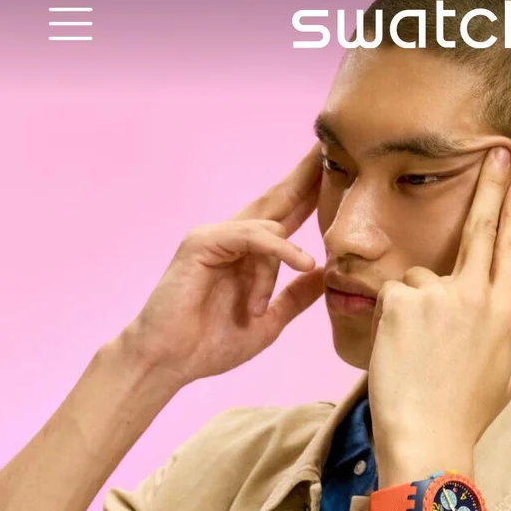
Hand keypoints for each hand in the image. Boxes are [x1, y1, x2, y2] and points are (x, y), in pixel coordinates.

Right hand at [119, 143, 325, 387]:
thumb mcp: (270, 320)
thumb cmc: (210, 344)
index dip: (312, 192)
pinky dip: (278, 250)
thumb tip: (326, 275)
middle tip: (332, 147)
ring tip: (292, 278)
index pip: (287, 214)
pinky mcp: (201, 242)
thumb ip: (296, 297)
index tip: (341, 173)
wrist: (168, 363)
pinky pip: (251, 237)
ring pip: (270, 226)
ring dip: (287, 256)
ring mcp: (216, 236)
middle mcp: (234, 238)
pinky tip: (300, 262)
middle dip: (306, 175)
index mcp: (250, 254)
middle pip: (277, 199)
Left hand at [368, 147, 510, 479]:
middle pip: (481, 230)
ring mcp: (439, 296)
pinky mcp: (402, 302)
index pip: (509, 249)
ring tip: (414, 354)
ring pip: (418, 280)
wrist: (430, 441)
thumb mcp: (496, 367)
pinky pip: (391, 297)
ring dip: (412, 308)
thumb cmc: (462, 414)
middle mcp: (475, 295)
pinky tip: (396, 352)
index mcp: (502, 312)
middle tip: (496, 152)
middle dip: (490, 186)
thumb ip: (493, 325)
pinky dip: (389, 320)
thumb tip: (491, 303)